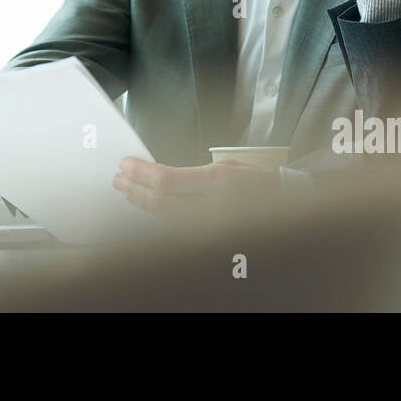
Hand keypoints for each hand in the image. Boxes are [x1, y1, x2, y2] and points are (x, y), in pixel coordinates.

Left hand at [113, 156, 281, 225]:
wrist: (282, 204)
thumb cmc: (257, 182)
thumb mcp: (226, 166)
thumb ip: (192, 173)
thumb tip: (159, 177)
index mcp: (217, 183)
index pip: (166, 180)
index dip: (141, 173)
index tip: (125, 164)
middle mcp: (211, 208)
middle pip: (160, 201)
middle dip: (135, 189)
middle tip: (119, 179)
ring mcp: (209, 226)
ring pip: (164, 217)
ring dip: (142, 203)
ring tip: (127, 190)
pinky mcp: (208, 237)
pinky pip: (176, 227)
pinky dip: (158, 215)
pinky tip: (147, 206)